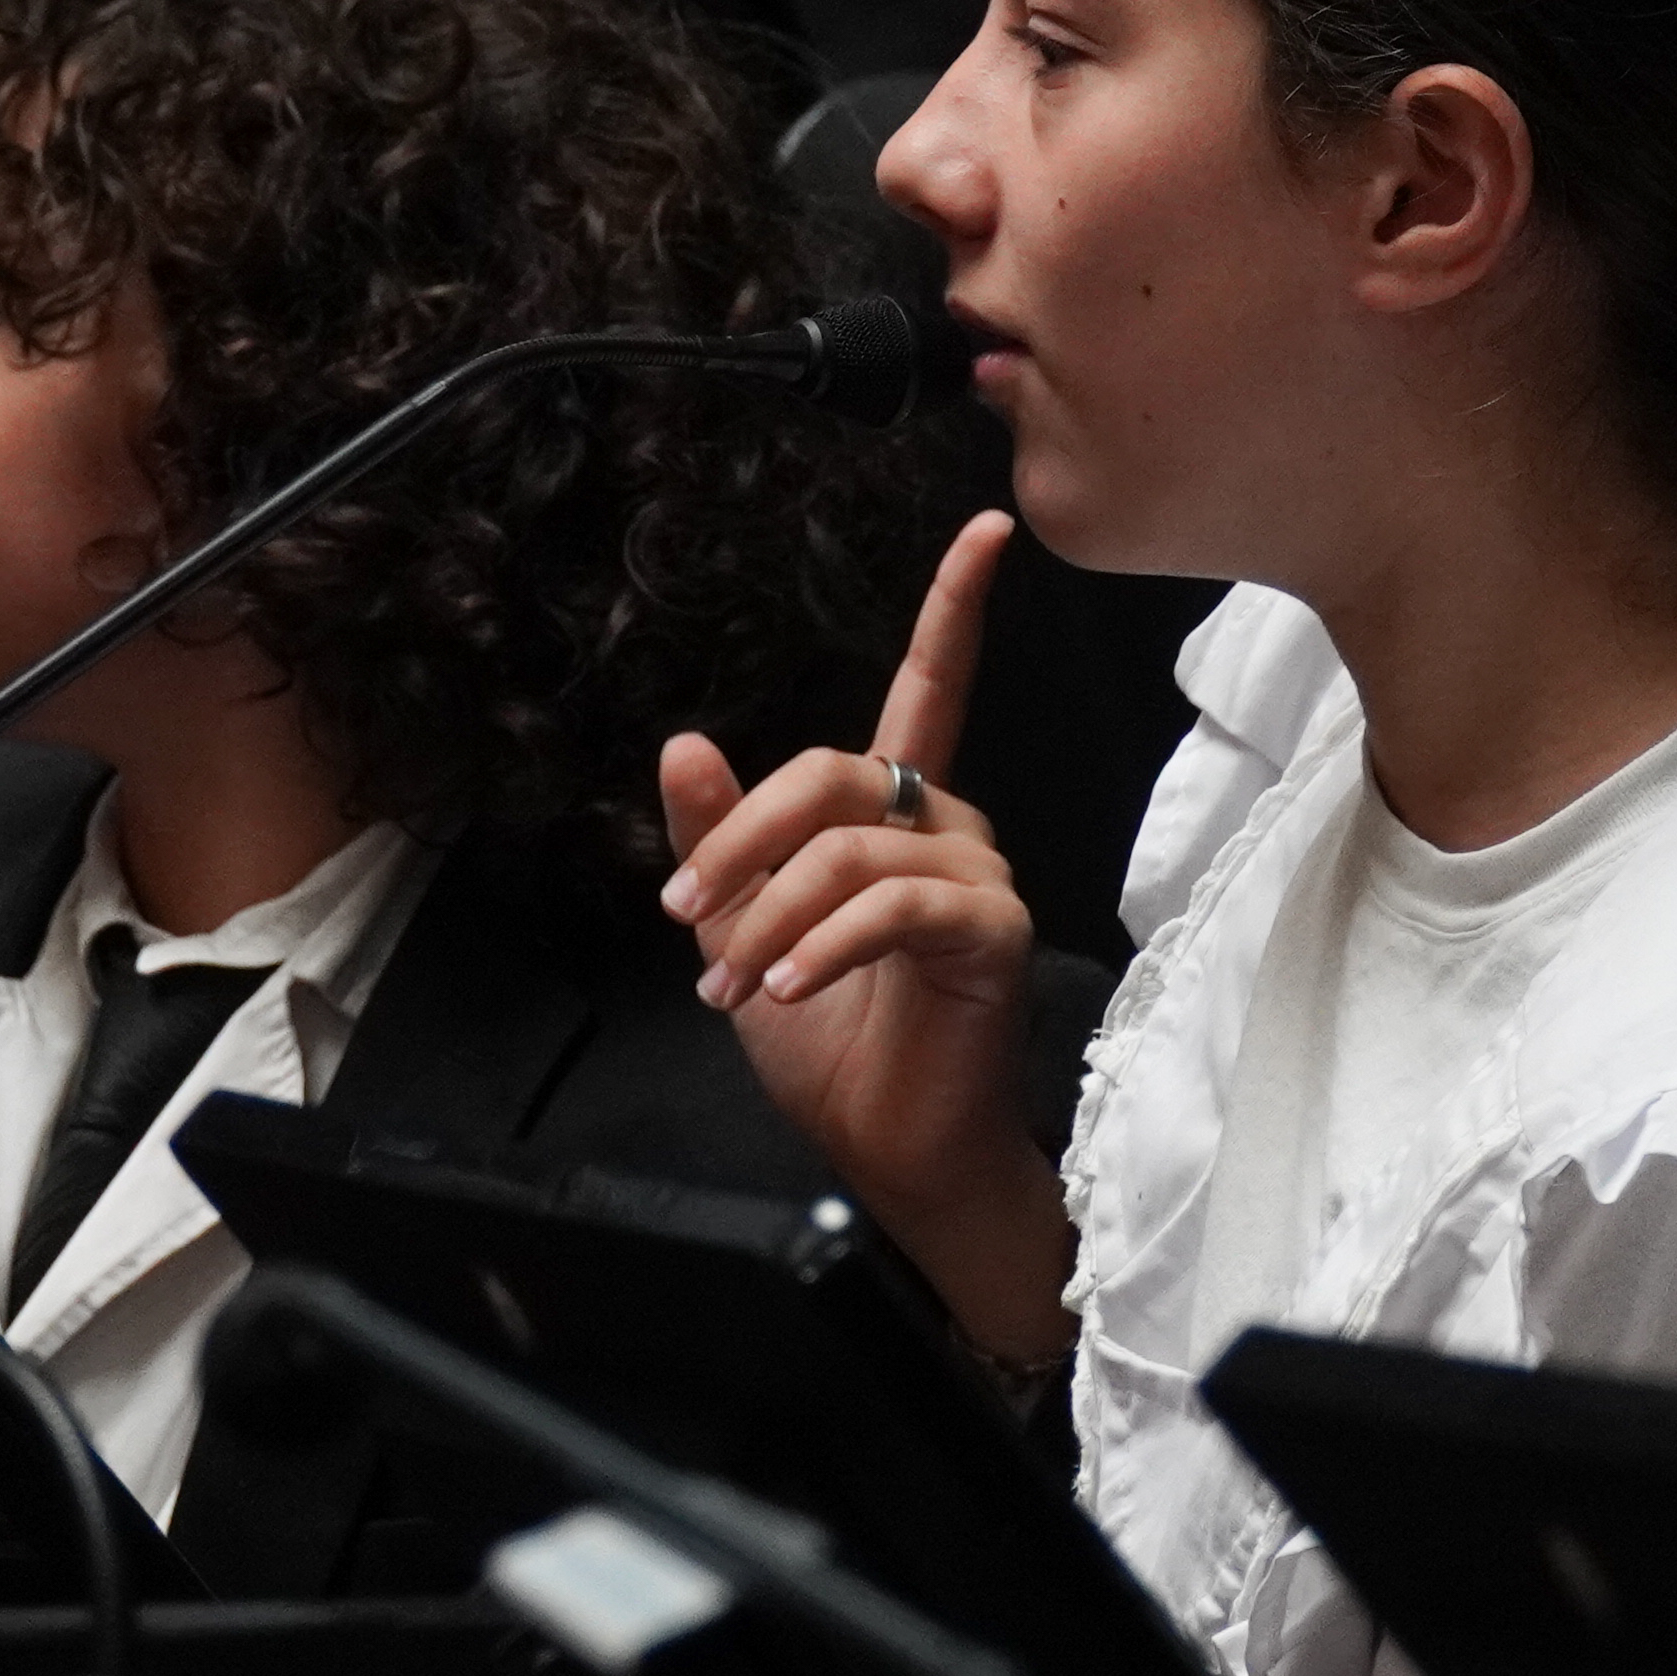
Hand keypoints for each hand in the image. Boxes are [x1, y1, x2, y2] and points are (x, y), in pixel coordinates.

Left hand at [658, 512, 1068, 1357]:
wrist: (886, 1146)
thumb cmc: (831, 1043)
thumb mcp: (742, 927)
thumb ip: (717, 837)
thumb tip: (684, 742)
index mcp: (893, 811)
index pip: (932, 684)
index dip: (956, 607)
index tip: (989, 529)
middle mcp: (947, 825)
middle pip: (838, 769)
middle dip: (744, 836)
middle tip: (686, 910)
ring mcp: (977, 876)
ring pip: (853, 846)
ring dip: (771, 915)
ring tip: (729, 983)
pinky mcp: (992, 932)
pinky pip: (897, 903)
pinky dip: (826, 941)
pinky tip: (789, 985)